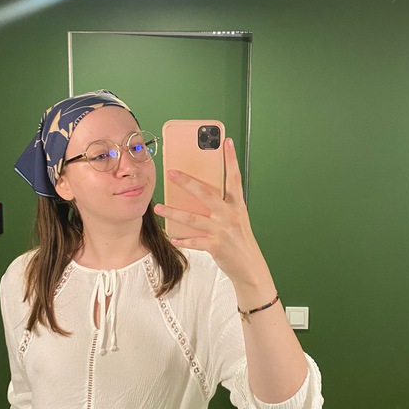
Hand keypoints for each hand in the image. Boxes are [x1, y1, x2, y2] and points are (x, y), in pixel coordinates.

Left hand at [153, 138, 269, 287]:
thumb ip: (222, 205)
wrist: (249, 266)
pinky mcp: (215, 246)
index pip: (234, 178)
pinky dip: (182, 239)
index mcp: (237, 205)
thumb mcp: (236, 219)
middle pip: (206, 194)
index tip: (227, 142)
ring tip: (159, 208)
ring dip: (173, 213)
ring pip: (193, 218)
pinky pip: (194, 241)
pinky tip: (172, 237)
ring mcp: (222, 230)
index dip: (231, 160)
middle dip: (187, 182)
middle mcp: (229, 215)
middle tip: (172, 173)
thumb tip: (199, 194)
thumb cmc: (240, 240)